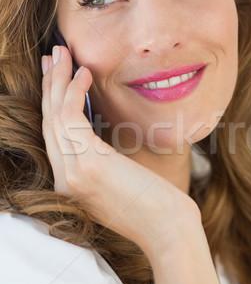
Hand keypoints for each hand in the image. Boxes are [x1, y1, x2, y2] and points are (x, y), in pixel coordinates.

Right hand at [41, 46, 200, 257]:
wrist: (169, 231)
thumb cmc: (154, 207)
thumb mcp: (120, 182)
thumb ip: (102, 164)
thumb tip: (100, 138)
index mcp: (70, 185)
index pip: (54, 136)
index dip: (52, 102)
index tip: (56, 76)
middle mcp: (64, 180)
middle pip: (49, 122)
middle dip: (50, 84)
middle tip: (53, 55)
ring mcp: (72, 174)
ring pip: (55, 116)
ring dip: (58, 80)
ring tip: (63, 53)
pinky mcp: (87, 165)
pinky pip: (71, 119)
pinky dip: (74, 92)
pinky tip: (84, 74)